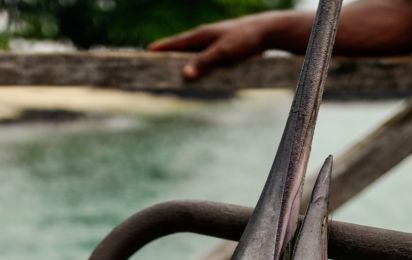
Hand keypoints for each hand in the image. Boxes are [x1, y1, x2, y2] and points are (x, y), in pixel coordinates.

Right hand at [148, 14, 279, 81]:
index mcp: (200, 35)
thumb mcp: (223, 52)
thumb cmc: (245, 40)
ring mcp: (213, 44)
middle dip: (166, 58)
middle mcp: (204, 38)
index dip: (159, 49)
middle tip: (152, 68)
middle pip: (180, 50)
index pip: (174, 43)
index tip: (145, 55)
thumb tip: (185, 75)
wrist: (267, 32)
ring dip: (181, 64)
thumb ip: (204, 63)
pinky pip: (204, 61)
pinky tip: (195, 76)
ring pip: (192, 56)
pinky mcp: (222, 51)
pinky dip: (196, 67)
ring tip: (169, 74)